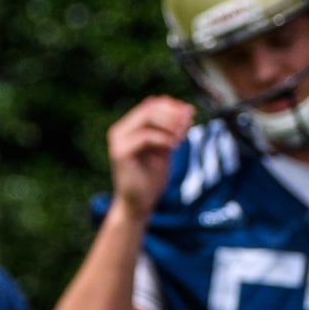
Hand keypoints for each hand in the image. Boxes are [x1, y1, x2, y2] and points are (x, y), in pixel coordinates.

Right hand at [102, 97, 194, 216]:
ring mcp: (118, 141)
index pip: (150, 105)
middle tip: (190, 121)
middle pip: (149, 109)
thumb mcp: (163, 148)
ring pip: (147, 118)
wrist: (138, 204)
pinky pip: (146, 136)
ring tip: (184, 133)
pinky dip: (164, 138)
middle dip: (173, 113)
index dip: (172, 105)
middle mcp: (119, 131)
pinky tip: (175, 145)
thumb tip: (183, 108)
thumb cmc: (150, 178)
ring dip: (170, 123)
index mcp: (128, 127)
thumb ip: (168, 130)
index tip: (191, 112)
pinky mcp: (120, 153)